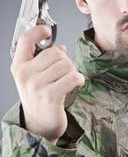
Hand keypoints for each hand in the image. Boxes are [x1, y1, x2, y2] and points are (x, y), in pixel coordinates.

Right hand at [11, 25, 84, 142]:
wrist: (39, 126)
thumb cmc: (38, 99)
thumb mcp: (32, 78)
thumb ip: (41, 61)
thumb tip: (60, 48)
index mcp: (19, 67)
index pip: (25, 40)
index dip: (38, 31)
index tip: (47, 31)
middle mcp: (25, 74)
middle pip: (55, 53)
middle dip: (65, 61)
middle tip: (63, 73)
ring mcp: (37, 85)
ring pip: (66, 64)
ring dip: (73, 72)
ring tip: (68, 81)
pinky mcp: (50, 95)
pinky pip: (73, 77)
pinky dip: (79, 79)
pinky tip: (75, 85)